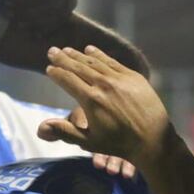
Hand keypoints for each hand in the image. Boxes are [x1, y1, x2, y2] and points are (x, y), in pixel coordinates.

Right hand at [37, 46, 172, 169]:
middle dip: (63, 59)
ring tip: (67, 50)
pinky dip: (99, 54)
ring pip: (94, 62)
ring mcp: (119, 79)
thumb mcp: (88, 141)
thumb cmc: (118, 144)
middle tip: (52, 51)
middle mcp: (103, 85)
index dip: (56, 73)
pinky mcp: (133, 77)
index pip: (68, 81)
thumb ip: (64, 131)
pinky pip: (112, 62)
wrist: (152, 139)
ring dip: (78, 55)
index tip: (48, 68)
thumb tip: (40, 128)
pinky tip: (90, 49)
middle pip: (78, 67)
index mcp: (91, 100)